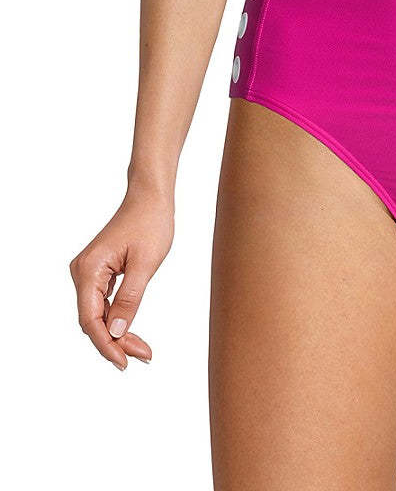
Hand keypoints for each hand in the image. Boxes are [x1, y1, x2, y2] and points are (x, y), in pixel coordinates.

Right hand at [69, 189, 173, 369]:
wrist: (150, 198)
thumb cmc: (150, 223)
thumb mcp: (145, 264)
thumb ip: (130, 298)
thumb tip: (117, 332)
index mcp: (89, 270)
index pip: (91, 319)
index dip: (106, 344)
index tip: (125, 362)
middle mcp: (82, 272)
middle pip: (92, 320)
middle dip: (115, 341)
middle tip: (142, 356)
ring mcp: (88, 272)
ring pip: (98, 314)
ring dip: (117, 333)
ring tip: (141, 350)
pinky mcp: (99, 271)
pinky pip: (103, 302)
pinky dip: (117, 317)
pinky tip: (131, 331)